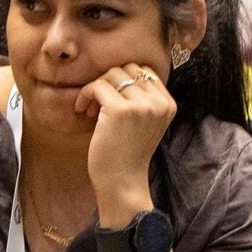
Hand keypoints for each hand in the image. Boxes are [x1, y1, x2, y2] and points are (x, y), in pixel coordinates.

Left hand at [75, 63, 174, 226]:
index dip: (124, 80)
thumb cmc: (129, 154)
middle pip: (127, 68)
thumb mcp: (147, 123)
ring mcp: (141, 105)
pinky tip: (83, 111)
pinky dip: (85, 95)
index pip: (144, 70)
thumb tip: (120, 71)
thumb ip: (144, 99)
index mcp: (168, 104)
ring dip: (96, 88)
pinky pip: (96, 86)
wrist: (123, 183)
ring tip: (91, 109)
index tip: (112, 98)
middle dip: (110, 81)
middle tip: (98, 103)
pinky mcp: (120, 110)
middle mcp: (158, 102)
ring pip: (111, 75)